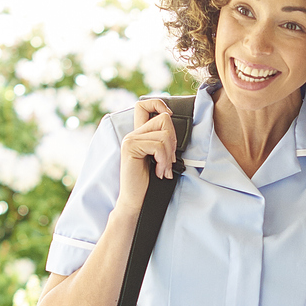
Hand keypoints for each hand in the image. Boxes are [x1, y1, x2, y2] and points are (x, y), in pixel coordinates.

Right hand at [115, 97, 180, 212]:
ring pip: (164, 134)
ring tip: (163, 169)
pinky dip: (164, 160)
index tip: (170, 117)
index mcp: (140, 134)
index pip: (144, 105)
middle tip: (169, 160)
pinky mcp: (130, 148)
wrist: (138, 201)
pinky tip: (158, 171)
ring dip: (169, 156)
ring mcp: (130, 140)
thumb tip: (174, 127)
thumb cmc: (150, 182)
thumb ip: (163, 140)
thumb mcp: (160, 157)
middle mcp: (133, 134)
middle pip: (164, 118)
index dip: (159, 104)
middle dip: (173, 140)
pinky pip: (158, 146)